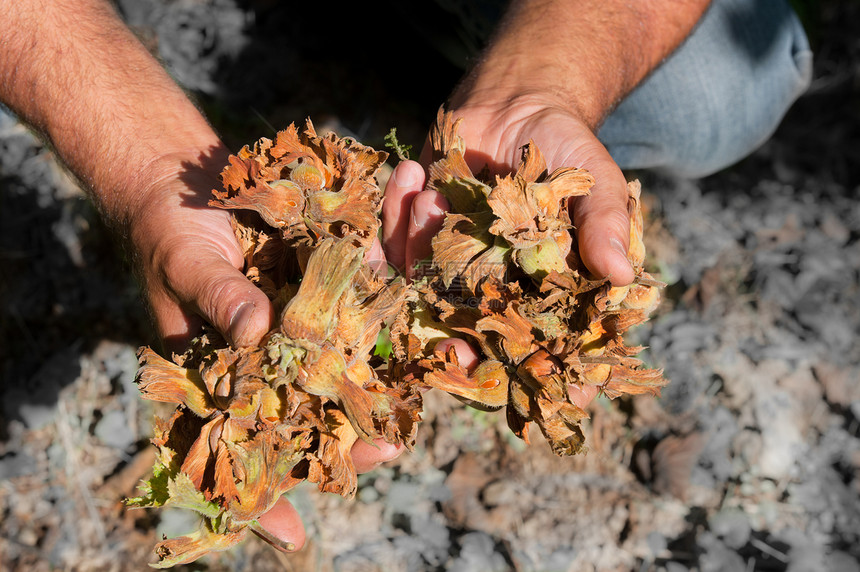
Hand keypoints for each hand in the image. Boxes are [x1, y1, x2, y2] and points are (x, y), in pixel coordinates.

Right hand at [128, 150, 404, 548]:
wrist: (190, 176)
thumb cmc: (170, 232)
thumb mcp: (186, 265)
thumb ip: (219, 298)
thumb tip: (254, 332)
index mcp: (232, 374)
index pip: (254, 438)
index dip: (274, 482)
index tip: (296, 532)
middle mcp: (278, 355)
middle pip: (320, 407)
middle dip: (356, 431)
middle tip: (391, 448)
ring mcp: (311, 317)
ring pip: (355, 355)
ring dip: (391, 371)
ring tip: (432, 386)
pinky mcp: (336, 276)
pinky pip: (371, 290)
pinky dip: (398, 290)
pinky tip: (426, 315)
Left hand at [381, 145, 605, 409]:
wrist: (515, 104)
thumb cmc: (565, 149)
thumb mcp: (593, 180)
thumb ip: (604, 224)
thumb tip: (621, 275)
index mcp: (547, 291)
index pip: (549, 350)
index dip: (545, 381)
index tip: (533, 395)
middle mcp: (498, 291)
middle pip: (476, 342)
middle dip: (457, 351)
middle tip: (450, 351)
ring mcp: (453, 269)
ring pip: (424, 289)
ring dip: (419, 245)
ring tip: (431, 193)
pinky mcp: (417, 239)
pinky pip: (391, 249)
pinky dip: (393, 215)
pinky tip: (411, 176)